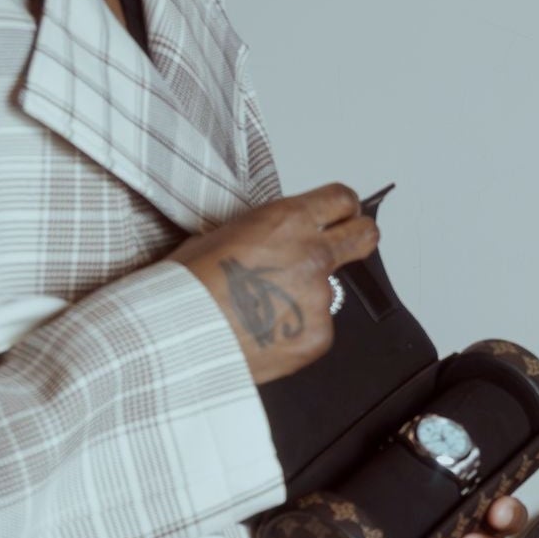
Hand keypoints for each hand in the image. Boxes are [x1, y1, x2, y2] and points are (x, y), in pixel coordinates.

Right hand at [171, 182, 374, 385]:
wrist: (174, 336)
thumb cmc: (185, 287)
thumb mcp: (223, 234)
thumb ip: (266, 234)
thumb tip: (277, 240)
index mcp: (288, 221)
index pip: (342, 200)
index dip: (343, 208)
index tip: (341, 215)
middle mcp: (312, 256)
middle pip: (364, 236)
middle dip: (357, 237)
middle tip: (345, 246)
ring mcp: (319, 298)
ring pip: (328, 292)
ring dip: (305, 298)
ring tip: (262, 312)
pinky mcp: (317, 336)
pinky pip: (316, 329)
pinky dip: (296, 333)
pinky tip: (264, 334)